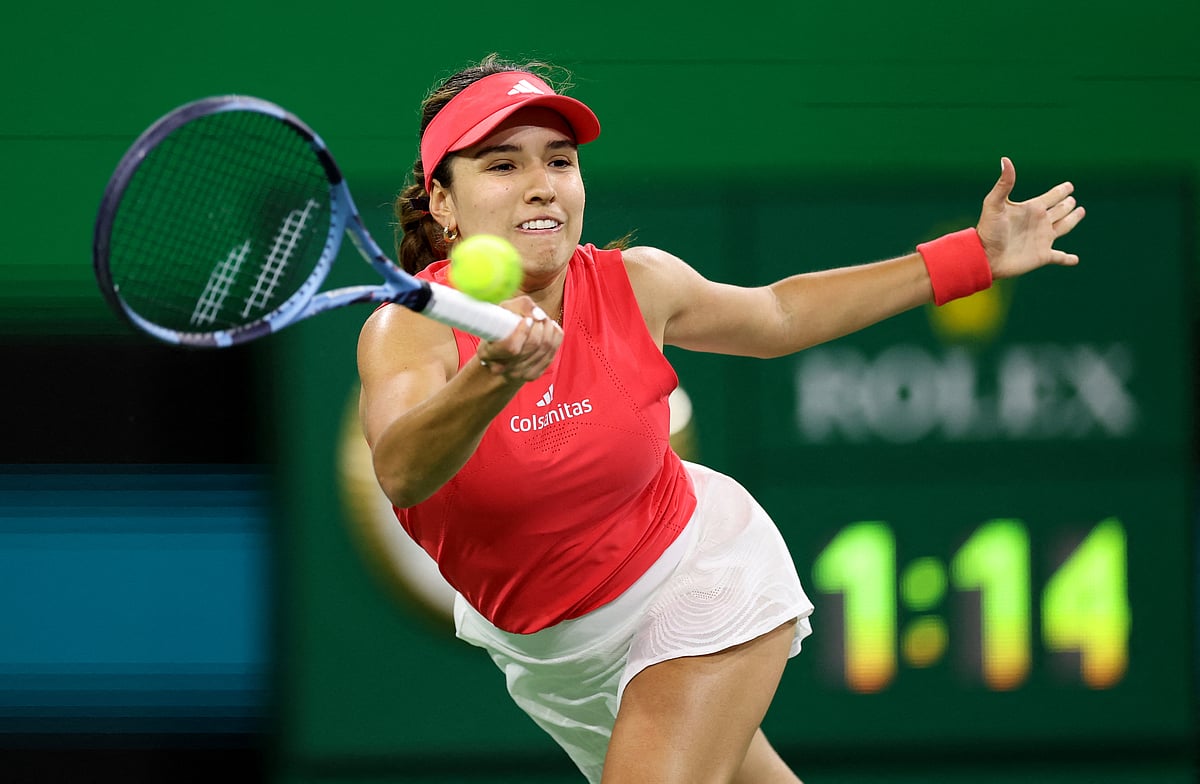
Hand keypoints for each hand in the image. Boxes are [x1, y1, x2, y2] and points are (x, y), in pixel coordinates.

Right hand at [475, 297, 561, 381]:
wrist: (502, 353)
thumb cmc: (501, 327)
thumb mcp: (504, 311)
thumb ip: (521, 306)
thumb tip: (539, 314)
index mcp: (488, 352)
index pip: (511, 347)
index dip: (523, 332)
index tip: (527, 319)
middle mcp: (502, 367)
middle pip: (532, 345)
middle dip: (540, 326)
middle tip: (539, 316)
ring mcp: (519, 374)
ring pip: (544, 349)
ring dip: (549, 329)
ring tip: (544, 320)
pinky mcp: (533, 375)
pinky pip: (552, 353)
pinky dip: (555, 338)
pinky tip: (550, 329)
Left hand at [976, 157, 1085, 278]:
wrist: (984, 257)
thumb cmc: (988, 231)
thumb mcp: (994, 204)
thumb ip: (1004, 183)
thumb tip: (1005, 159)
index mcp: (1031, 209)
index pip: (1051, 197)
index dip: (1060, 191)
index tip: (1069, 185)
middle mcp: (1039, 222)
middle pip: (1059, 210)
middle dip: (1067, 205)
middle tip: (1072, 199)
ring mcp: (1042, 239)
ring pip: (1063, 227)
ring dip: (1072, 220)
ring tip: (1080, 213)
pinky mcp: (1043, 256)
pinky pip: (1060, 257)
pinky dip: (1068, 259)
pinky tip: (1075, 260)